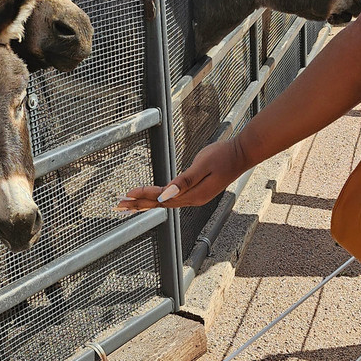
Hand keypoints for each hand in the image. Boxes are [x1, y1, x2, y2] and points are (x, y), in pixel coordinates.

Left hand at [116, 138, 250, 210]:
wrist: (241, 154)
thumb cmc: (223, 156)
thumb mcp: (202, 166)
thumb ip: (184, 181)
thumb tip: (166, 194)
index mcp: (193, 195)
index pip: (162, 197)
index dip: (144, 195)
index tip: (127, 193)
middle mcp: (192, 199)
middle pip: (160, 204)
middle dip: (139, 204)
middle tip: (119, 206)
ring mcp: (195, 197)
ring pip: (165, 203)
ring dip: (146, 203)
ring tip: (129, 205)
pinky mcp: (197, 192)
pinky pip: (172, 199)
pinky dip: (159, 199)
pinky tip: (151, 200)